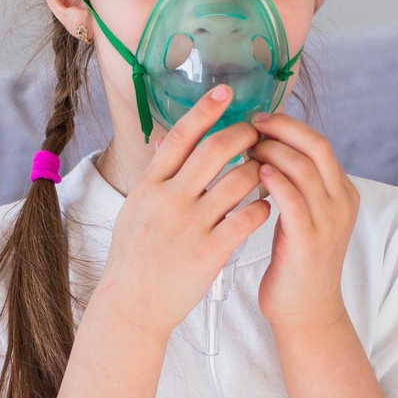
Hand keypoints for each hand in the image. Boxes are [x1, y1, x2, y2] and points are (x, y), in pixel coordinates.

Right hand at [95, 87, 269, 338]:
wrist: (132, 305)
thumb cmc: (135, 258)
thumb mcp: (135, 210)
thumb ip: (155, 178)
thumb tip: (167, 143)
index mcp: (150, 186)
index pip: (181, 136)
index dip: (205, 110)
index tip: (227, 92)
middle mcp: (169, 199)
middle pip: (215, 150)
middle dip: (242, 135)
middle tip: (258, 133)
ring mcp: (190, 225)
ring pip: (238, 181)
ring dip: (258, 171)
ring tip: (265, 172)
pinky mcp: (210, 251)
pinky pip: (247, 218)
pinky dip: (261, 207)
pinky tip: (264, 207)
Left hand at [249, 113, 359, 330]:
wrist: (306, 311)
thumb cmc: (296, 263)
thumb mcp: (305, 217)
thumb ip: (296, 186)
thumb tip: (265, 148)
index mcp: (343, 193)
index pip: (318, 143)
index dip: (287, 125)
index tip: (258, 120)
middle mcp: (342, 202)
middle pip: (315, 146)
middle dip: (280, 129)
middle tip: (249, 126)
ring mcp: (329, 221)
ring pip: (302, 168)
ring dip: (270, 152)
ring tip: (245, 150)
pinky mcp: (309, 240)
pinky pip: (292, 199)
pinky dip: (273, 180)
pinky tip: (253, 173)